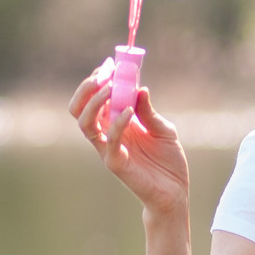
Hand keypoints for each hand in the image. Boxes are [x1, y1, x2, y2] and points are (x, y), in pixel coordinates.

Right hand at [68, 63, 190, 217]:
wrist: (175, 191)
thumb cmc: (167, 160)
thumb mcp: (163, 129)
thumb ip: (149, 111)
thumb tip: (139, 87)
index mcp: (115, 123)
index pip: (94, 98)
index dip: (98, 79)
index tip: (110, 63)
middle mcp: (107, 134)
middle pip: (79, 108)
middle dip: (87, 88)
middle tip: (103, 73)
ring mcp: (108, 149)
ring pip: (85, 123)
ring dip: (94, 102)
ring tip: (109, 87)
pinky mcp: (116, 163)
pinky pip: (109, 140)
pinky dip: (117, 123)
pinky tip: (131, 111)